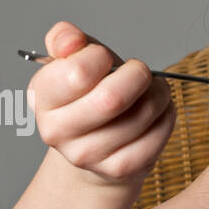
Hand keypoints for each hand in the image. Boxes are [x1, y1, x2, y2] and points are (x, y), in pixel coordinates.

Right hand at [28, 20, 175, 189]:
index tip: (104, 59)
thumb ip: (66, 39)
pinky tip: (158, 112)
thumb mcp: (72, 60)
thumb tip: (71, 41)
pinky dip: (166, 117)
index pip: (78, 72)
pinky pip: (157, 136)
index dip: (101, 56)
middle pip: (113, 98)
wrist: (94, 144)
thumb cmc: (88, 93)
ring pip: (142, 115)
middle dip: (138, 75)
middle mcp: (57, 131)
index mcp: (42, 97)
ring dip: (159, 95)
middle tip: (140, 73)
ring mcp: (88, 155)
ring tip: (153, 91)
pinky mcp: (119, 169)